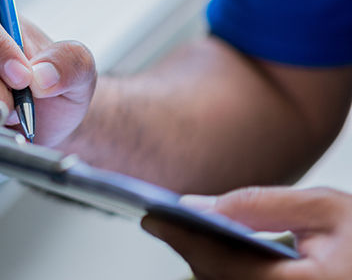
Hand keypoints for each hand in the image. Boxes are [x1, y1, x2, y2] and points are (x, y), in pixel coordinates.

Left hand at [141, 186, 351, 279]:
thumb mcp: (326, 209)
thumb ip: (261, 205)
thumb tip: (200, 205)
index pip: (224, 267)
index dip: (183, 240)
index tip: (151, 217)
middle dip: (192, 254)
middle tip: (163, 222)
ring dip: (209, 268)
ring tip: (188, 236)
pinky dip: (231, 277)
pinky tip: (220, 258)